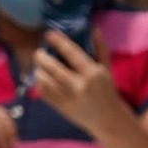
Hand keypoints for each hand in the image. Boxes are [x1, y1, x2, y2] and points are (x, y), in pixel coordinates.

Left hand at [24, 30, 134, 147]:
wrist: (108, 120)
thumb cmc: (108, 91)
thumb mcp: (107, 68)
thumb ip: (100, 47)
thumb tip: (93, 27)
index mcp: (93, 74)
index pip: (72, 53)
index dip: (58, 42)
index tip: (49, 35)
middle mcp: (79, 86)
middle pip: (53, 67)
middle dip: (41, 57)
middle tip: (39, 52)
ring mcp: (69, 99)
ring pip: (45, 81)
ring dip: (39, 70)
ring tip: (39, 65)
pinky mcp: (62, 108)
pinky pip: (44, 94)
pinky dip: (39, 84)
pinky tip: (42, 78)